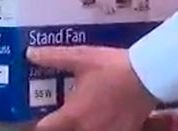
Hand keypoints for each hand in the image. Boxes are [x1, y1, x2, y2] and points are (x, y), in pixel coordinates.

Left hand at [29, 46, 157, 130]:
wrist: (147, 75)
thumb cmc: (111, 67)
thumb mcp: (81, 58)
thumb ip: (54, 58)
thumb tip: (30, 53)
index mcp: (72, 115)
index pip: (45, 129)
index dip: (42, 123)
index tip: (45, 116)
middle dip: (65, 125)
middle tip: (68, 114)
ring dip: (84, 126)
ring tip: (89, 114)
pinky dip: (105, 128)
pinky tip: (107, 118)